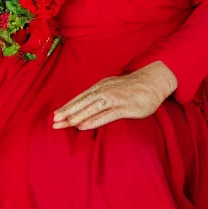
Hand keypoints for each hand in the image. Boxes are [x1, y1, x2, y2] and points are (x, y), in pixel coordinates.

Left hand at [51, 61, 177, 130]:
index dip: (68, 106)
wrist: (153, 82)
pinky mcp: (124, 107)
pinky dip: (94, 120)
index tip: (55, 114)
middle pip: (83, 102)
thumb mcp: (113, 89)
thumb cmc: (132, 88)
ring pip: (92, 107)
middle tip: (54, 120)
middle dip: (68, 111)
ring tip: (66, 123)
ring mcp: (114, 98)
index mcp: (100, 87)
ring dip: (78, 115)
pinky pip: (107, 114)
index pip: (80, 98)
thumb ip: (101, 96)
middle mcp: (104, 90)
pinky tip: (84, 126)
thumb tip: (87, 105)